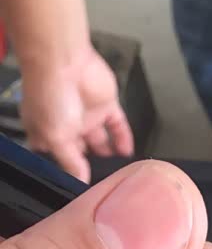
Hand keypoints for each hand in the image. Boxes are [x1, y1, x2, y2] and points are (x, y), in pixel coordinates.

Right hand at [20, 44, 133, 182]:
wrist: (64, 60)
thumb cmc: (49, 94)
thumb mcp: (55, 137)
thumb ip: (70, 161)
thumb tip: (80, 181)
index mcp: (46, 133)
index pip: (59, 158)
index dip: (68, 171)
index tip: (81, 188)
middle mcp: (66, 125)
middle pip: (81, 151)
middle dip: (90, 166)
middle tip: (103, 184)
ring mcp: (87, 115)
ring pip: (101, 140)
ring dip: (108, 155)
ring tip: (117, 172)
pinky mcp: (105, 105)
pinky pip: (118, 125)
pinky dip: (123, 139)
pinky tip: (127, 154)